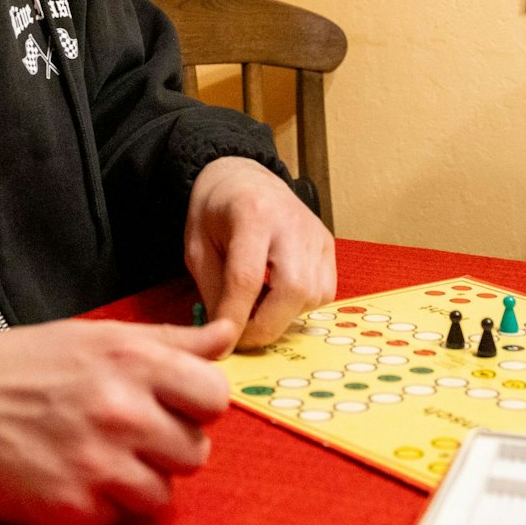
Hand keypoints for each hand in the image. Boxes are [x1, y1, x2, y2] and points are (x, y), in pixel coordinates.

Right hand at [0, 317, 238, 524]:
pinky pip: (119, 518)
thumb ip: (171, 340)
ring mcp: (98, 461)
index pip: (215, 397)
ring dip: (139, 482)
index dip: (197, 406)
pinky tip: (73, 476)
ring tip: (101, 458)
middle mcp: (122, 409)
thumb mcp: (100, 335)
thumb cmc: (24, 364)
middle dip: (168, 447)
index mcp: (133, 360)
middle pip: (196, 452)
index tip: (171, 406)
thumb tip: (227, 336)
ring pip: (163, 493)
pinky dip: (102, 505)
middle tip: (128, 434)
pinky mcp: (72, 505)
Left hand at [185, 156, 335, 349]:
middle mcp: (292, 222)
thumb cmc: (215, 211)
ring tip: (257, 308)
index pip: (247, 277)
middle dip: (266, 325)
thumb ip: (213, 290)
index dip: (236, 319)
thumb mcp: (198, 247)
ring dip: (282, 316)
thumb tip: (227, 336)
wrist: (243, 178)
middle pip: (293, 289)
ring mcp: (315, 234)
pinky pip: (323, 292)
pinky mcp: (327, 244)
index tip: (224, 346)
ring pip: (312, 295)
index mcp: (252, 215)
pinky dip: (299, 305)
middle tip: (241, 336)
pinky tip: (277, 295)